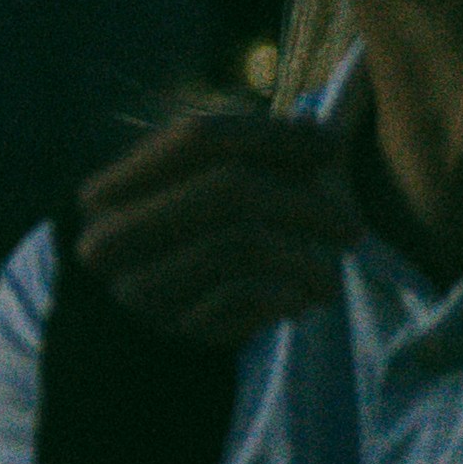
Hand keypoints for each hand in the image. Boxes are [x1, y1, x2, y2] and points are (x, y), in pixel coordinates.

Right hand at [74, 108, 352, 344]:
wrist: (138, 327)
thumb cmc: (184, 245)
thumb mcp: (198, 192)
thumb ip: (252, 158)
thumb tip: (320, 135)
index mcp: (111, 189)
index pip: (194, 138)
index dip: (270, 136)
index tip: (331, 147)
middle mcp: (112, 234)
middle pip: (228, 189)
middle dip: (305, 203)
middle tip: (351, 227)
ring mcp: (138, 283)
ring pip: (244, 245)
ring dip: (306, 260)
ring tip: (330, 275)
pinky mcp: (169, 325)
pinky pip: (245, 296)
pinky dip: (286, 295)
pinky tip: (299, 300)